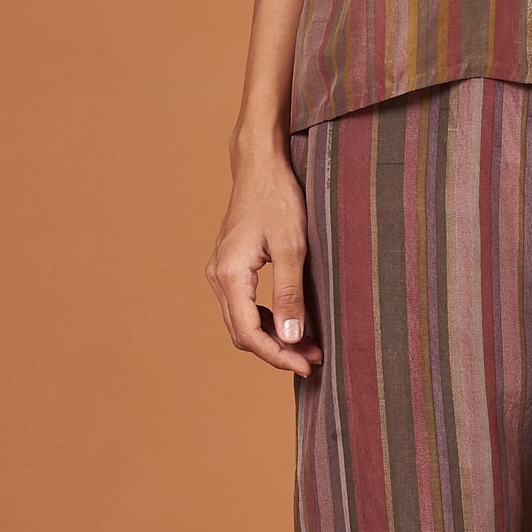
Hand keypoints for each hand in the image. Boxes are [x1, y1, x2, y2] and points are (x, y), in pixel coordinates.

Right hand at [206, 139, 320, 376]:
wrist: (260, 166)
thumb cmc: (278, 199)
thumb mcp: (293, 248)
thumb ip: (290, 295)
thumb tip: (291, 339)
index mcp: (230, 275)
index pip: (249, 334)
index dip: (278, 356)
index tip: (308, 364)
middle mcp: (217, 277)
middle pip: (242, 334)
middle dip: (278, 351)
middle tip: (314, 358)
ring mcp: (220, 272)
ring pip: (241, 322)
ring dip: (272, 338)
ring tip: (308, 344)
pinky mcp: (228, 267)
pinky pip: (242, 306)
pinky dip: (265, 320)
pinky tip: (290, 322)